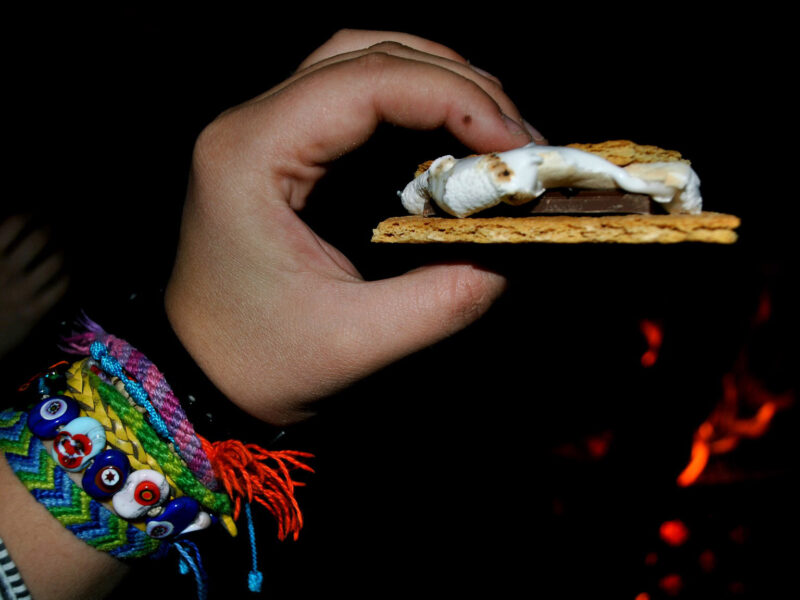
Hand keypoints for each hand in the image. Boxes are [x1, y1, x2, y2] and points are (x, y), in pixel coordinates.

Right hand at [0, 215, 68, 358]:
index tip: (38, 210)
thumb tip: (13, 232)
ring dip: (65, 250)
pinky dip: (68, 274)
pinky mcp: (34, 310)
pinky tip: (67, 271)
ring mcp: (22, 290)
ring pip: (56, 260)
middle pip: (40, 237)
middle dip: (53, 228)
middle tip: (57, 227)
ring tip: (66, 248)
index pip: (13, 223)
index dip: (30, 212)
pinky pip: (62, 285)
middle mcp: (5, 269)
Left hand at [165, 30, 540, 424]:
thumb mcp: (357, 341)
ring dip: (436, 86)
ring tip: (495, 132)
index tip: (516, 145)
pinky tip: (450, 141)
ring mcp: (263, 131)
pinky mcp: (282, 150)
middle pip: (367, 55)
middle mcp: (251, 125)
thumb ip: (446, 296)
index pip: (366, 81)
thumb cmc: (257, 362)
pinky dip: (413, 110)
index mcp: (251, 154)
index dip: (455, 98)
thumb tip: (515, 247)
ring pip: (361, 65)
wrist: (198, 376)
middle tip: (517, 138)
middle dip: (456, 85)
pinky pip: (354, 101)